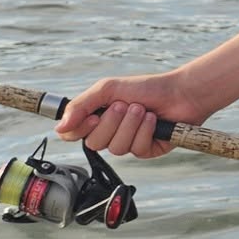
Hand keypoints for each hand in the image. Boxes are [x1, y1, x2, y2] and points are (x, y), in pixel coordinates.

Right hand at [56, 71, 209, 158]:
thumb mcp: (107, 89)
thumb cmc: (145, 88)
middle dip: (112, 122)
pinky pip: (137, 149)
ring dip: (130, 125)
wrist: (179, 93)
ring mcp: (128, 143)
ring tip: (142, 110)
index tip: (93, 117)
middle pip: (94, 143)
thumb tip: (59, 128)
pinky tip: (154, 120)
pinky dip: (145, 131)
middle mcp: (110, 133)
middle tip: (125, 105)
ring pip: (116, 148)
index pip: (73, 135)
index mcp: (96, 118)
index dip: (79, 130)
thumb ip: (81, 106)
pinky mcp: (146, 150)